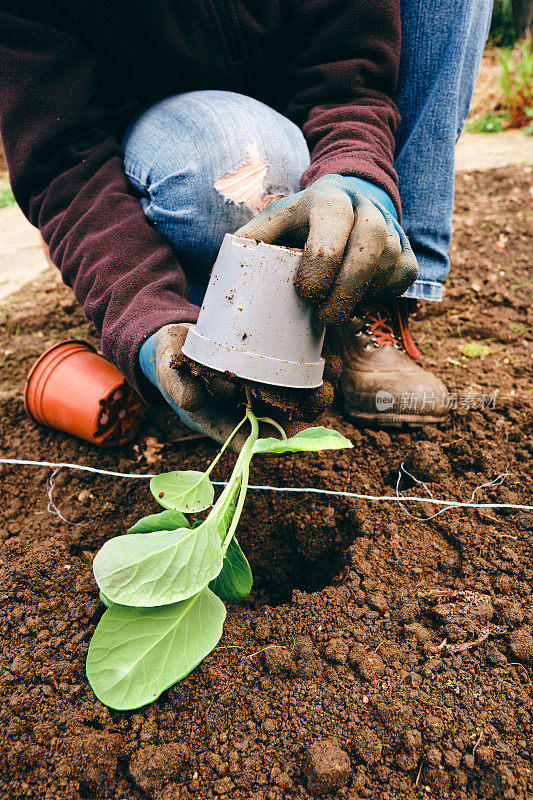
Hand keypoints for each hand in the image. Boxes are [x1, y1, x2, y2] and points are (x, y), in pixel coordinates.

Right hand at [139, 323, 341, 426]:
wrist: (173, 340)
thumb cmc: (170, 362)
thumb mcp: (168, 373)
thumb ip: (176, 386)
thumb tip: (192, 401)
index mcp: (225, 420)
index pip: (257, 438)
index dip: (282, 440)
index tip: (303, 432)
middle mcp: (248, 408)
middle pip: (286, 417)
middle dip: (309, 407)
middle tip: (324, 392)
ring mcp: (260, 389)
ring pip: (296, 394)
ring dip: (318, 384)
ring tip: (332, 367)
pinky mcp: (268, 366)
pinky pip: (295, 370)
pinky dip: (313, 364)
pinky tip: (328, 352)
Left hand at [236, 174, 417, 324]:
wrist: (344, 205)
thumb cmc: (299, 224)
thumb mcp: (273, 224)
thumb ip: (251, 241)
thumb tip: (227, 273)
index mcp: (328, 197)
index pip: (333, 220)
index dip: (322, 259)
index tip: (305, 293)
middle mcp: (366, 207)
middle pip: (371, 242)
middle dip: (348, 286)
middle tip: (326, 318)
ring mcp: (391, 227)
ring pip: (391, 262)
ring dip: (364, 295)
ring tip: (336, 311)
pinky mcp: (406, 249)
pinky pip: (404, 275)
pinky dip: (383, 295)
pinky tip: (359, 301)